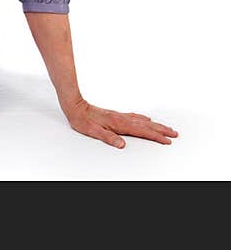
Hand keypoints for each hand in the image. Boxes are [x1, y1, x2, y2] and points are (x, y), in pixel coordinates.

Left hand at [62, 98, 178, 148]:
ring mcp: (119, 115)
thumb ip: (108, 138)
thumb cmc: (82, 119)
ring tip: (166, 127)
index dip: (156, 136)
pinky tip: (146, 118)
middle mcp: (121, 118)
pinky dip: (143, 119)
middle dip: (161, 130)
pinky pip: (134, 116)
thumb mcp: (93, 131)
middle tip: (175, 134)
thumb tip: (122, 145)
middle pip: (146, 124)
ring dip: (155, 124)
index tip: (168, 140)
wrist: (74, 105)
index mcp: (118, 124)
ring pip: (142, 120)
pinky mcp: (115, 114)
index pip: (142, 131)